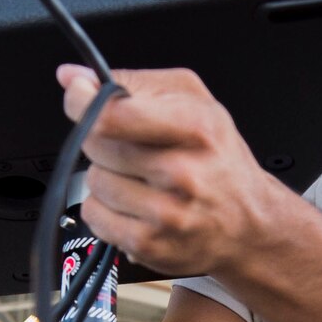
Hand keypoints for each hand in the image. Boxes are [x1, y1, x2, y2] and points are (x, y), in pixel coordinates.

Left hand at [57, 65, 280, 276]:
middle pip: (97, 144)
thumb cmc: (218, 158)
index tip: (79, 94)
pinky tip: (134, 204)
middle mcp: (182, 172)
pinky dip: (105, 209)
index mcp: (194, 127)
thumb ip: (132, 83)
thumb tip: (73, 76)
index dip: (83, 101)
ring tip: (140, 179)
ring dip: (106, 176)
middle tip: (131, 145)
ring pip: (93, 180)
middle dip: (102, 138)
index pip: (114, 113)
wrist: (247, 222)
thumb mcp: (193, 101)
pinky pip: (93, 215)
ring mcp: (165, 213)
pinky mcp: (149, 244)